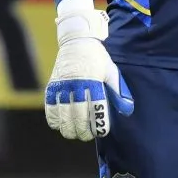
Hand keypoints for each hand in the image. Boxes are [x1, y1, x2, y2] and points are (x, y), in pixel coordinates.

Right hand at [44, 4, 133, 140]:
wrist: (77, 41)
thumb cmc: (98, 59)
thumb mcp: (111, 71)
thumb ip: (118, 91)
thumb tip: (127, 110)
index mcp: (94, 80)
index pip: (97, 107)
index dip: (99, 123)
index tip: (102, 132)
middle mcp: (77, 83)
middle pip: (78, 114)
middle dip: (83, 130)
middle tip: (87, 136)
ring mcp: (62, 85)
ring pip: (63, 114)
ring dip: (68, 128)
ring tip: (74, 134)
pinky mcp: (52, 85)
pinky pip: (50, 107)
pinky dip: (54, 119)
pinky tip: (60, 125)